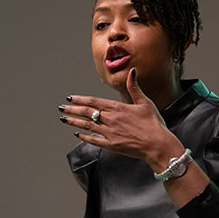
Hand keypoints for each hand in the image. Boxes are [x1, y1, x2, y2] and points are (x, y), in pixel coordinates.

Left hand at [59, 68, 182, 166]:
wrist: (158, 144)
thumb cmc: (153, 124)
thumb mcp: (145, 102)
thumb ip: (134, 87)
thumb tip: (132, 71)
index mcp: (118, 108)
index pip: (94, 102)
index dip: (80, 99)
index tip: (70, 98)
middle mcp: (111, 120)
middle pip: (87, 113)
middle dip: (72, 110)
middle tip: (61, 108)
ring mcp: (110, 133)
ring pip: (88, 126)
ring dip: (74, 122)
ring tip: (64, 119)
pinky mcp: (112, 146)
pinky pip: (94, 140)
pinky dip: (85, 137)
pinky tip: (78, 134)